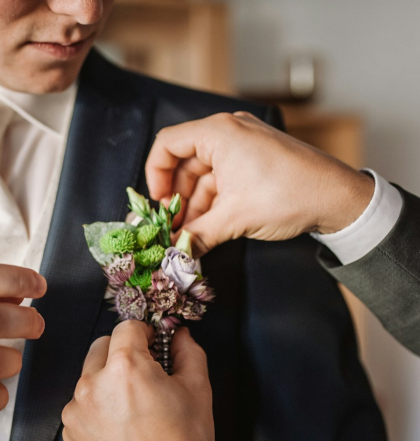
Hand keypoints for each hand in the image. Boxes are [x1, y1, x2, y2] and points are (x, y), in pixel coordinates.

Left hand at [62, 321, 216, 440]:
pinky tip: (120, 424)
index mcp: (125, 367)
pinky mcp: (70, 429)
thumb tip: (180, 336)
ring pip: (90, 375)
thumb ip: (188, 351)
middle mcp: (93, 383)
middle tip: (144, 371)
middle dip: (123, 352)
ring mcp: (77, 408)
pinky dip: (98, 406)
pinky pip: (82, 403)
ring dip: (108, 379)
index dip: (144, 332)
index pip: (127, 327)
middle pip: (102, 346)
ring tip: (132, 404)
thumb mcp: (197, 389)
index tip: (152, 343)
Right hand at [146, 112, 375, 255]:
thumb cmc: (288, 196)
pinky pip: (221, 178)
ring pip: (203, 174)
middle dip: (176, 196)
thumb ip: (198, 236)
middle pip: (184, 161)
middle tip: (172, 226)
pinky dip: (212, 201)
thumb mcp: (235, 218)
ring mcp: (243, 145)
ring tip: (189, 233)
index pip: (167, 144)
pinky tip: (207, 227)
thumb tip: (175, 255)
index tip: (159, 204)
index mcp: (219, 133)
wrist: (338, 198)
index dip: (155, 174)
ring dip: (194, 204)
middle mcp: (228, 132)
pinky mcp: (254, 160)